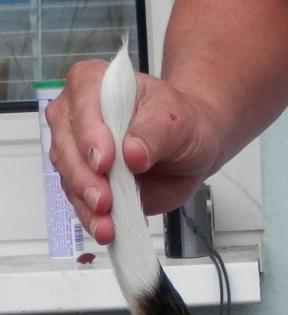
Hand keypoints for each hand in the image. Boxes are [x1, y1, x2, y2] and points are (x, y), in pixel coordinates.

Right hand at [46, 60, 221, 243]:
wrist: (191, 146)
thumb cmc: (181, 123)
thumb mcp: (175, 121)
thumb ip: (153, 134)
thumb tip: (132, 153)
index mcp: (95, 85)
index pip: (82, 105)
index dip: (90, 135)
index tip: (105, 161)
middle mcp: (78, 115)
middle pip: (67, 146)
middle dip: (84, 178)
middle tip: (103, 200)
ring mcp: (78, 150)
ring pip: (69, 177)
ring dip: (86, 204)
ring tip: (105, 223)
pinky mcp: (87, 180)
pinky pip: (82, 200)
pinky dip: (92, 217)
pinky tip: (105, 229)